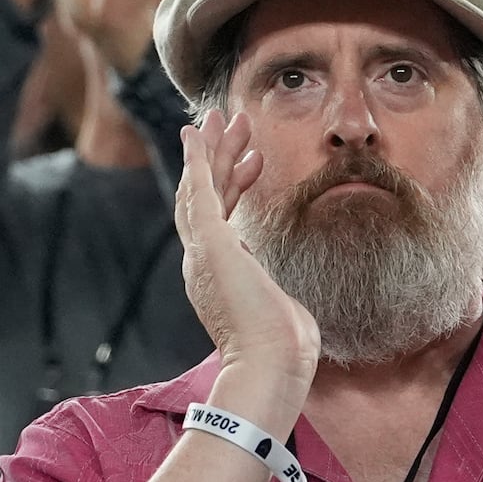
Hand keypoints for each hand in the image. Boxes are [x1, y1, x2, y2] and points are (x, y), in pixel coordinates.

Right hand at [176, 111, 319, 385]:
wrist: (270, 363)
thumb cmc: (284, 349)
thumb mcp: (283, 311)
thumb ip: (277, 294)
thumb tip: (287, 298)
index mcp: (221, 278)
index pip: (222, 222)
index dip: (233, 187)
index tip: (251, 162)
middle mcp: (204, 265)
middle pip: (204, 199)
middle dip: (218, 160)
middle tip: (230, 125)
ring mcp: (203, 254)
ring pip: (200, 189)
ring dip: (211, 152)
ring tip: (224, 118)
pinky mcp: (209, 245)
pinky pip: (198, 192)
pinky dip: (195, 161)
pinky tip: (197, 134)